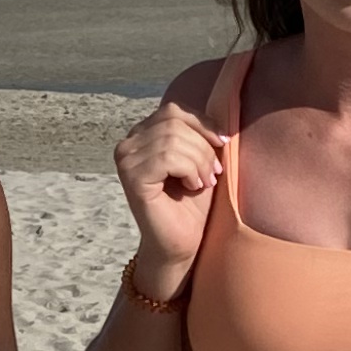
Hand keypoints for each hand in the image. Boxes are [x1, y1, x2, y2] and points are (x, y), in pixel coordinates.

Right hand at [111, 97, 222, 295]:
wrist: (182, 244)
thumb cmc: (193, 204)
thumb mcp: (201, 159)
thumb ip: (201, 132)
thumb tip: (224, 105)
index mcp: (142, 135)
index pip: (174, 110)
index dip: (203, 124)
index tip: (222, 145)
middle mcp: (128, 143)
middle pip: (174, 121)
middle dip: (202, 146)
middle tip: (212, 173)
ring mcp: (125, 159)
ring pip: (172, 138)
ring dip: (199, 161)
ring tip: (203, 182)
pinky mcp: (131, 177)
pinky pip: (167, 156)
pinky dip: (189, 170)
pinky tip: (192, 187)